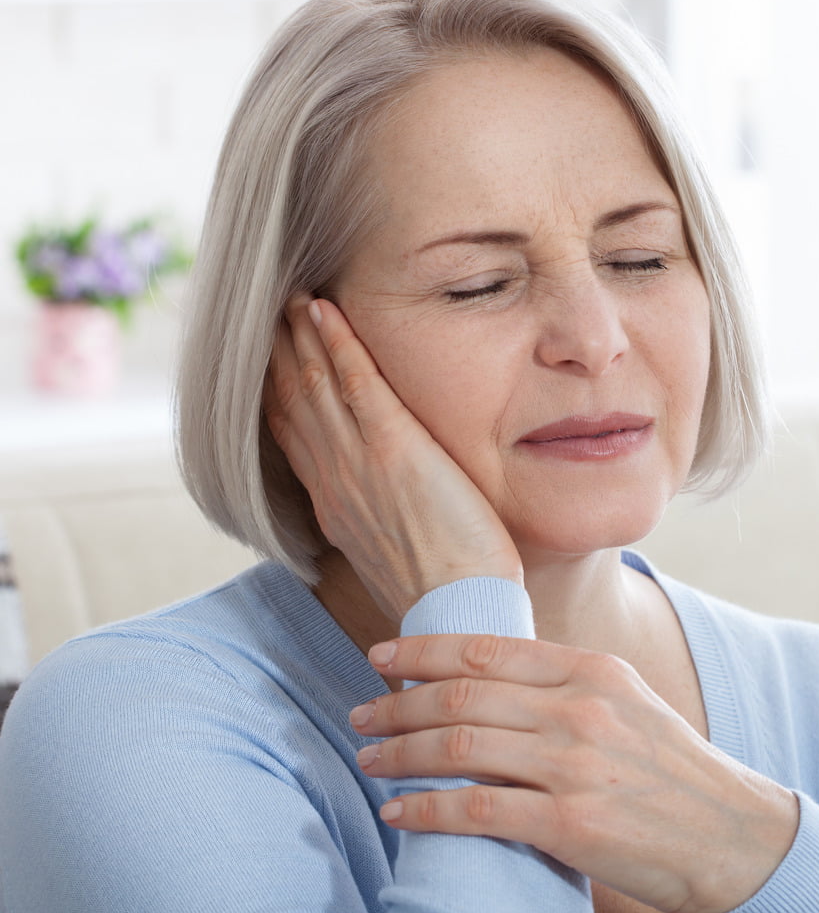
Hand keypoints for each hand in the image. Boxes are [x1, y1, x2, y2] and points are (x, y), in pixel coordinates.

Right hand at [264, 296, 522, 619]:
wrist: (455, 613)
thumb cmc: (440, 593)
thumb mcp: (390, 555)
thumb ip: (375, 522)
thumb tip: (376, 512)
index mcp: (335, 503)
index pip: (292, 435)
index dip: (275, 393)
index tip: (268, 363)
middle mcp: (334, 477)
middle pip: (291, 401)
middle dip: (278, 353)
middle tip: (268, 314)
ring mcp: (358, 460)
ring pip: (314, 383)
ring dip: (300, 336)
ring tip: (291, 299)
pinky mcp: (393, 446)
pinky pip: (355, 381)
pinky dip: (336, 341)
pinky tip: (324, 309)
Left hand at [350, 633, 798, 912]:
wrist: (733, 835)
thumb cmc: (670, 766)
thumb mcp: (624, 698)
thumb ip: (562, 681)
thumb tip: (489, 672)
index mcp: (589, 669)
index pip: (486, 649)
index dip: (423, 651)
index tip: (381, 655)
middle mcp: (578, 708)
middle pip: (462, 694)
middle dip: (398, 702)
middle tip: (361, 712)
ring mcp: (574, 765)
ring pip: (459, 746)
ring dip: (401, 752)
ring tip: (368, 757)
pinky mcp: (570, 824)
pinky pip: (478, 811)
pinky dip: (428, 809)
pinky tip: (399, 812)